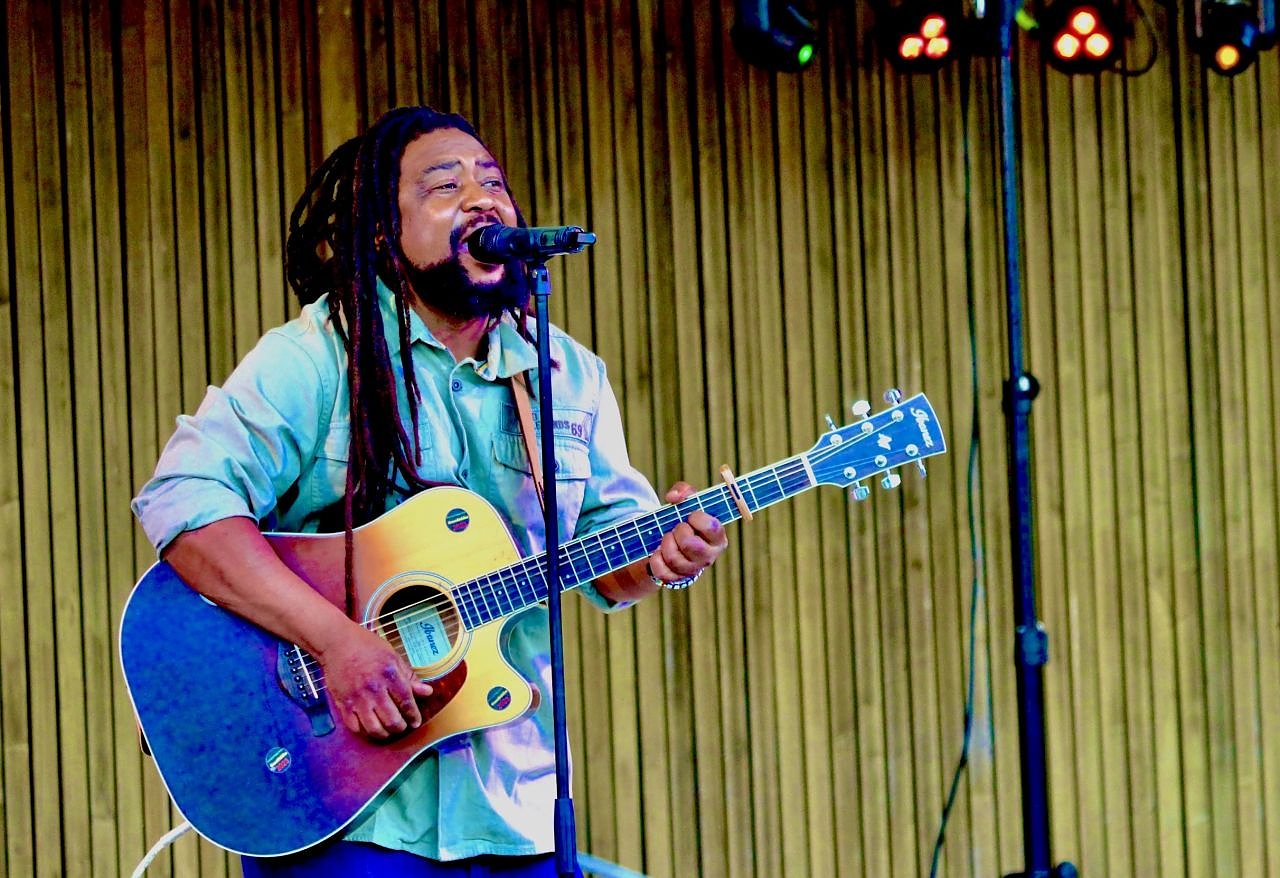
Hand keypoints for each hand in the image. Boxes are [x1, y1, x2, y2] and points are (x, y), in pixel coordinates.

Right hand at [317, 622, 432, 739]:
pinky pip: (355, 727)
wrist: (338, 643)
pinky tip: (370, 728)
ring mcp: (357, 698)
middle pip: (392, 720)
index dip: (413, 715)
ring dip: (384, 734)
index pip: (406, 702)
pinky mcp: (343, 704)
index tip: (416, 721)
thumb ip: (410, 677)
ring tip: (388, 730)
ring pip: (374, 728)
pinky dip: (365, 732)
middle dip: (400, 727)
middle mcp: (374, 689)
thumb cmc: (367, 647)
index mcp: (389, 675)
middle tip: (402, 726)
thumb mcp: (393, 657)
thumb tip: (427, 692)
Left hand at [648, 481, 728, 582]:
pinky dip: (656, 558)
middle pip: (691, 545)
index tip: (691, 515)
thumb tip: (673, 497)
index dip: (698, 518)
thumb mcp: (688, 502)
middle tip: (678, 527)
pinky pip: (661, 571)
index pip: (713, 528)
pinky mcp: (675, 579)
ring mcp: (692, 570)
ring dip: (666, 543)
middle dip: (679, 531)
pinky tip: (659, 551)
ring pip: (674, 558)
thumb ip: (684, 491)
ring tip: (668, 537)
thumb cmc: (685, 520)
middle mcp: (708, 557)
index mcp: (718, 538)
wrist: (673, 543)